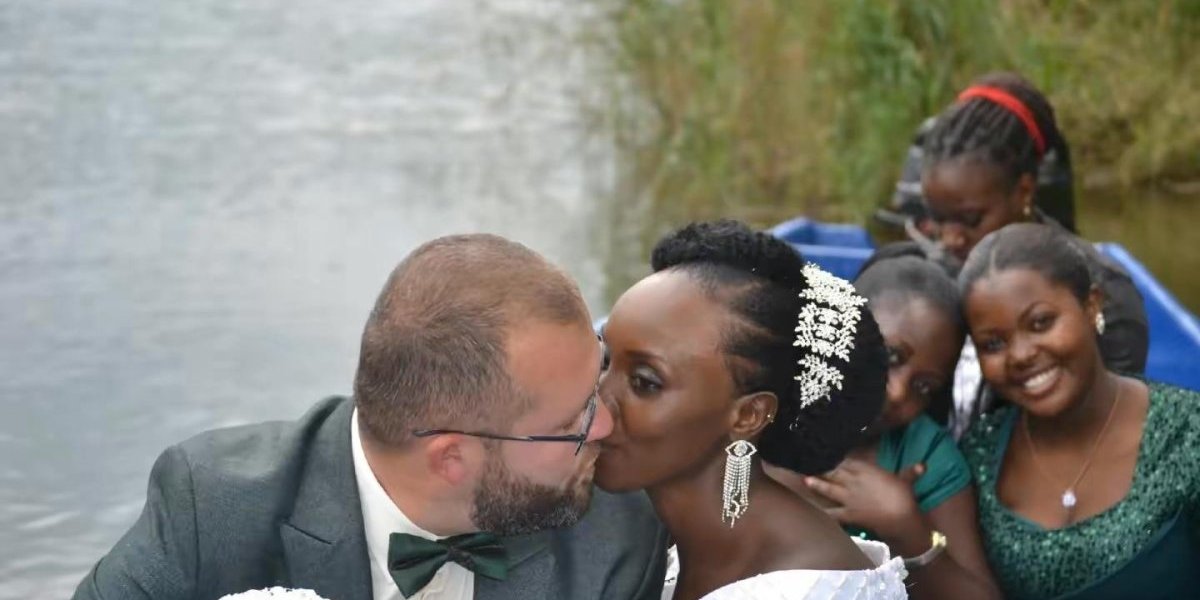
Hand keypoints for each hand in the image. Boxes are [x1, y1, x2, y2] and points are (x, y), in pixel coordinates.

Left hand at [804, 458, 924, 541]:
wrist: (900, 518)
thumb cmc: (904, 497)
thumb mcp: (906, 481)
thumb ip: (911, 472)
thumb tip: (924, 464)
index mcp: (866, 470)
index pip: (847, 460)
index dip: (836, 456)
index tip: (826, 450)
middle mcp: (854, 481)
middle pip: (834, 472)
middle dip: (823, 468)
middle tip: (809, 462)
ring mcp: (849, 498)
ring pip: (829, 489)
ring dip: (817, 485)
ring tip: (805, 480)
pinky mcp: (849, 513)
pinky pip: (834, 513)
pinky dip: (824, 512)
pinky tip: (815, 510)